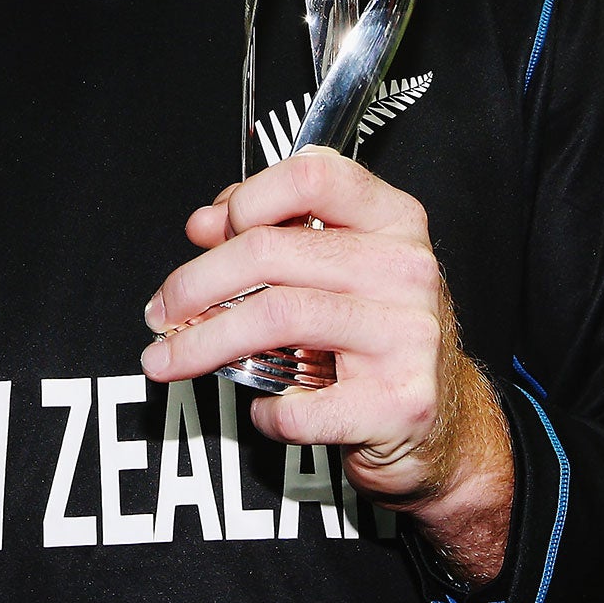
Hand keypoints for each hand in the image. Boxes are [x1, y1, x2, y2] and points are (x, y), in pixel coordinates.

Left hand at [141, 147, 513, 580]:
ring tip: (169, 360)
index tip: (209, 233)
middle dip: (195, 283)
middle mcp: (406, 268)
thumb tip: (205, 223)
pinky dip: (265, 411)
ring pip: (275, 317)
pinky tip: (263, 408)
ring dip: (203, 343)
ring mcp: (408, 336)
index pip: (312, 175)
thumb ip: (275, 234)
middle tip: (161, 311)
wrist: (442, 427)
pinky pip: (300, 404)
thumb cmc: (378, 338)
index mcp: (392, 220)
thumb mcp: (336, 269)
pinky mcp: (399, 403)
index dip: (247, 198)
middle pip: (272, 252)